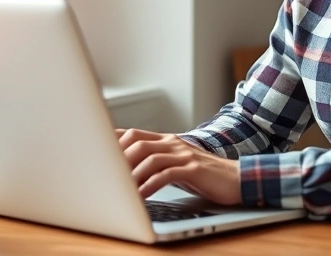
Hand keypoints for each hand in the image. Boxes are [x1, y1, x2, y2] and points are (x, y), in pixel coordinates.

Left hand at [116, 128, 241, 205]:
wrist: (236, 178)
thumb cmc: (204, 175)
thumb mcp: (177, 164)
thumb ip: (157, 162)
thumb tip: (128, 170)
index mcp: (167, 141)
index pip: (134, 134)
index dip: (113, 140)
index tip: (94, 150)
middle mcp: (173, 144)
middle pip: (138, 142)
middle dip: (118, 158)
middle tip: (104, 174)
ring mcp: (184, 155)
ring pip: (150, 158)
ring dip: (132, 175)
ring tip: (120, 190)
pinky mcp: (194, 169)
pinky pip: (167, 174)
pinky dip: (151, 185)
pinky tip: (142, 196)